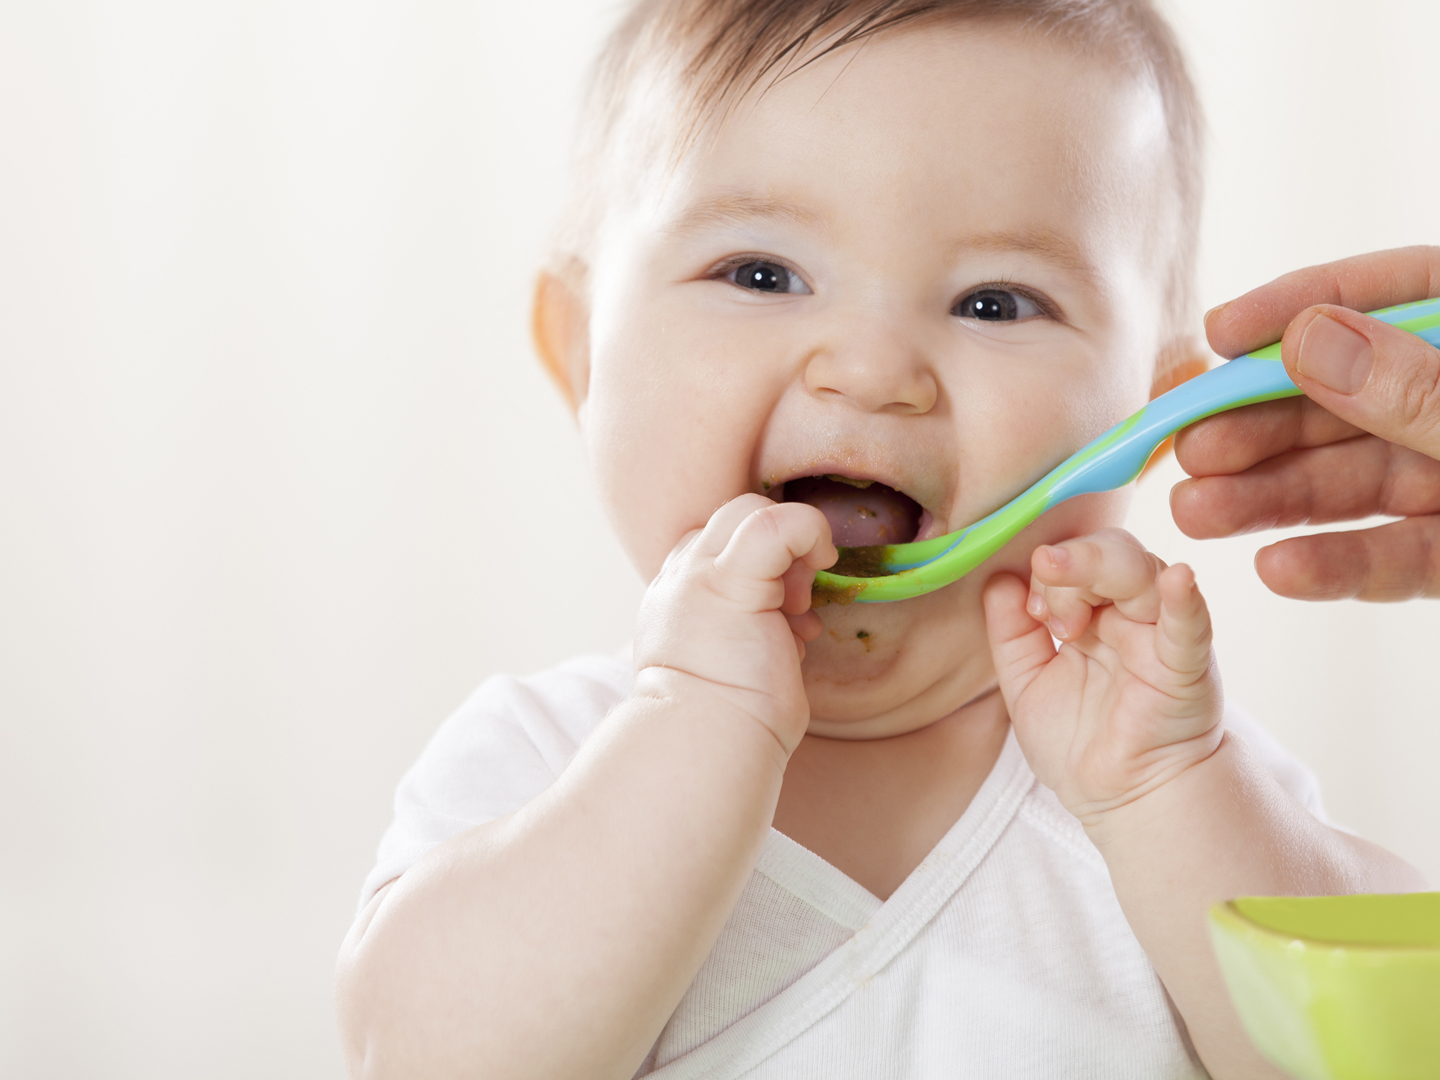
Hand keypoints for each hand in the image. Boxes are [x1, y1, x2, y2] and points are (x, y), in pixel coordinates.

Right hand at [632, 495, 836, 749]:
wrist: (707, 745)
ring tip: (796, 611)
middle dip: (778, 548)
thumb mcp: (728, 661)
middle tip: (795, 603)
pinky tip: (822, 563)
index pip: (718, 543)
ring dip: (792, 551)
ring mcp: (696, 575)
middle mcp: (678, 577)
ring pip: (751, 509)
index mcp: (674, 595)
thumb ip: (743, 625)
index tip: (782, 612)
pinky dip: (810, 532)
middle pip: (733, 516)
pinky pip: (778, 524)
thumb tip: (790, 616)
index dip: (762, 564)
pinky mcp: (729, 582)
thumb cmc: (728, 720)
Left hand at [983, 529, 1221, 823]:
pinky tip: (1178, 579)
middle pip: (1111, 553)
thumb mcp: (1026, 683)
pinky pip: (1190, 625)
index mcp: (1094, 614)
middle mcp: (1130, 616)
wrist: (1118, 800)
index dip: (1047, 574)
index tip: (1031, 610)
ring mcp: (1159, 637)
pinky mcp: (1185, 668)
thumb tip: (999, 579)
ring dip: (1100, 572)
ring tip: (1070, 615)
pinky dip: (1185, 599)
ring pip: (1143, 572)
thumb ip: (1011, 633)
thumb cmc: (1078, 743)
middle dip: (1071, 567)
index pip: (1075, 561)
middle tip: (1048, 613)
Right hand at [1171, 246, 1439, 600]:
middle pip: (1353, 396)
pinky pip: (1406, 554)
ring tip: (1197, 514)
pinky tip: (1279, 567)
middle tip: (1188, 450)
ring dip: (1275, 497)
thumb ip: (1419, 390)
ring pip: (1362, 479)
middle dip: (1262, 424)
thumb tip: (1308, 340)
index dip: (1302, 305)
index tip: (1221, 333)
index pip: (1396, 291)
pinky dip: (1344, 563)